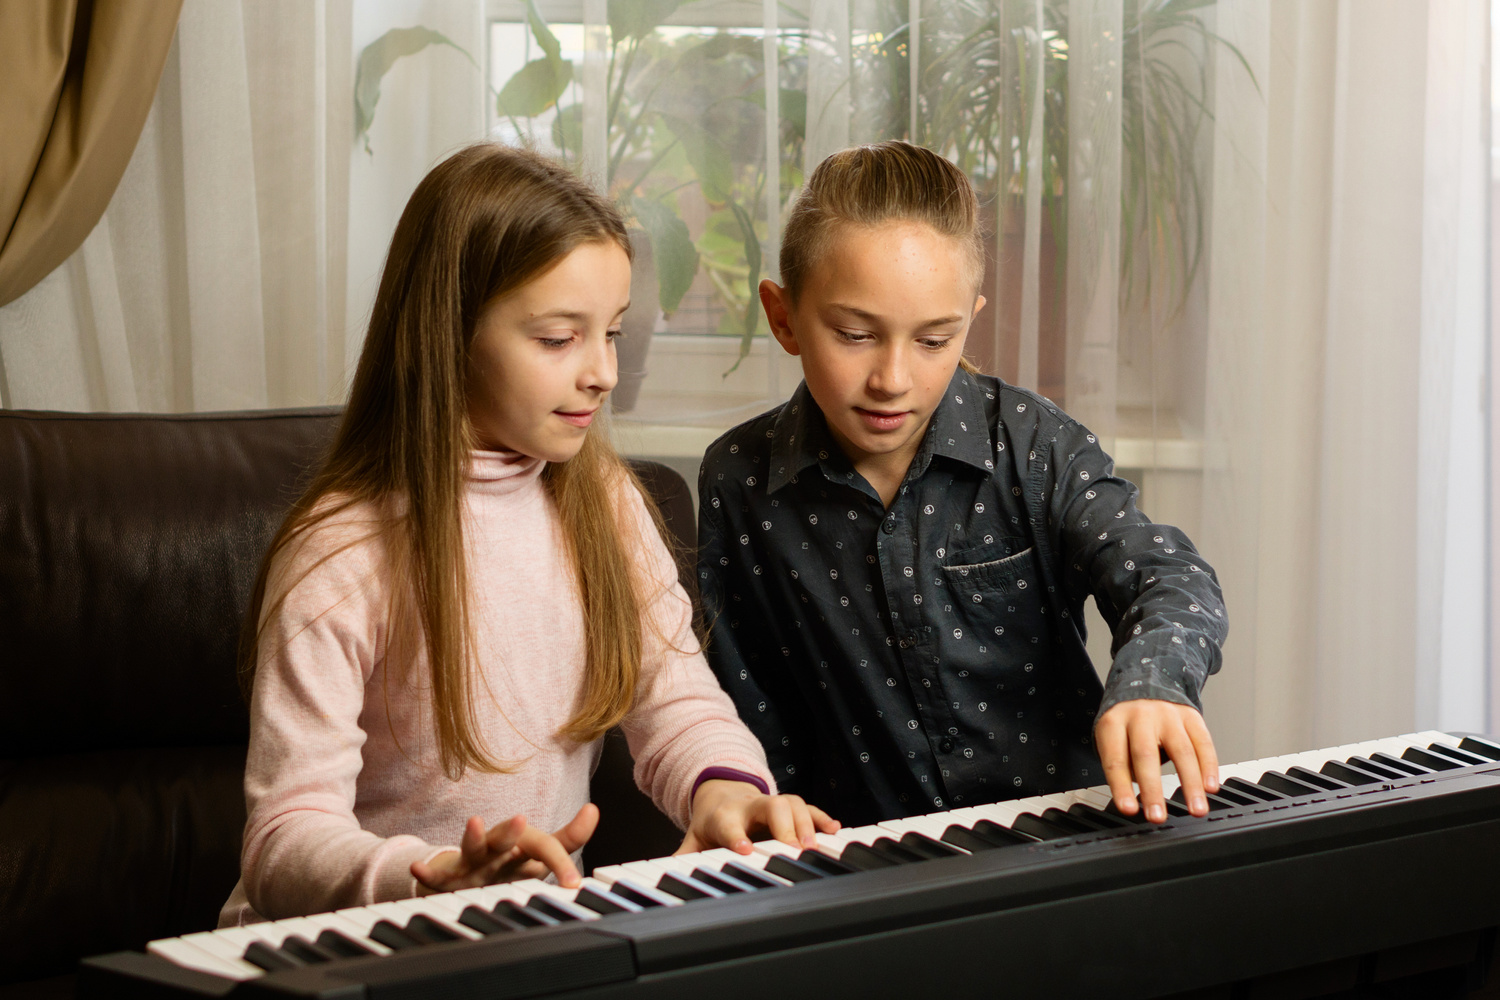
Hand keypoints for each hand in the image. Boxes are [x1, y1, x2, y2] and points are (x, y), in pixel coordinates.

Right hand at [411, 803, 597, 892]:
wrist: (463, 872)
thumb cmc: (507, 862)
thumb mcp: (538, 852)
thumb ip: (569, 836)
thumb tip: (594, 809)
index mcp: (522, 845)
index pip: (544, 846)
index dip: (560, 862)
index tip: (574, 884)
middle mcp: (498, 849)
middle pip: (507, 839)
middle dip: (512, 830)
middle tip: (520, 820)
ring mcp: (473, 861)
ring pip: (474, 849)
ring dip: (473, 837)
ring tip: (474, 823)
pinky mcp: (449, 876)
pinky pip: (436, 876)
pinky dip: (427, 872)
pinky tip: (418, 869)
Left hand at [676, 780, 840, 854]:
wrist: (722, 791)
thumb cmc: (712, 822)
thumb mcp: (694, 839)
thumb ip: (684, 858)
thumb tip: (662, 877)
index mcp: (724, 817)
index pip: (730, 825)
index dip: (738, 836)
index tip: (747, 850)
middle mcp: (750, 806)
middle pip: (769, 808)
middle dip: (783, 826)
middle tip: (795, 849)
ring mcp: (771, 804)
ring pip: (791, 803)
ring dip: (806, 823)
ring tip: (815, 846)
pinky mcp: (788, 806)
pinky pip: (808, 807)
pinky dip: (821, 818)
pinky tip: (834, 830)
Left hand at [1095, 700, 1218, 823]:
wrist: (1148, 682)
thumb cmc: (1127, 721)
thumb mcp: (1112, 737)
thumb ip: (1123, 765)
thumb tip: (1135, 800)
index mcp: (1114, 722)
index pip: (1116, 758)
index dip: (1121, 786)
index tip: (1129, 809)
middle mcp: (1141, 716)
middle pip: (1146, 754)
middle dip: (1153, 789)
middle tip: (1157, 816)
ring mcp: (1168, 715)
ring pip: (1182, 751)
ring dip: (1191, 784)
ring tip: (1195, 810)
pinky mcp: (1191, 716)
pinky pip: (1203, 743)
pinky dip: (1209, 767)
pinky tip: (1210, 787)